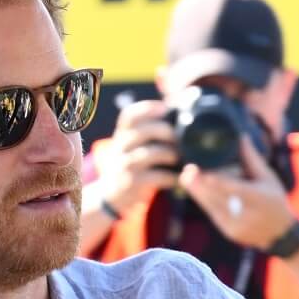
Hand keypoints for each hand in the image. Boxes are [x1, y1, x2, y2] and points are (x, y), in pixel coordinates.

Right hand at [94, 99, 179, 213]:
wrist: (114, 193)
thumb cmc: (134, 163)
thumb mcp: (134, 143)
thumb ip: (152, 128)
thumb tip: (184, 104)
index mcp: (122, 133)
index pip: (129, 115)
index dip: (147, 108)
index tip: (165, 108)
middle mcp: (119, 147)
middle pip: (141, 131)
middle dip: (164, 131)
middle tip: (180, 137)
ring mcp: (122, 166)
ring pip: (147, 154)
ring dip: (168, 154)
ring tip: (179, 158)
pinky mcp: (129, 183)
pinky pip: (153, 176)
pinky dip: (170, 176)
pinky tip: (178, 177)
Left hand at [181, 133, 294, 249]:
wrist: (279, 232)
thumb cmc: (275, 200)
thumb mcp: (268, 178)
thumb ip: (252, 160)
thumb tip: (241, 137)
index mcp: (259, 198)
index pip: (235, 189)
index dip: (217, 182)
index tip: (203, 172)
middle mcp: (246, 214)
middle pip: (219, 198)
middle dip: (201, 185)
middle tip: (187, 171)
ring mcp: (236, 226)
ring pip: (212, 208)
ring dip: (197, 193)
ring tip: (185, 178)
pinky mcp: (228, 232)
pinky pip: (213, 215)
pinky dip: (204, 202)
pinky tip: (194, 190)